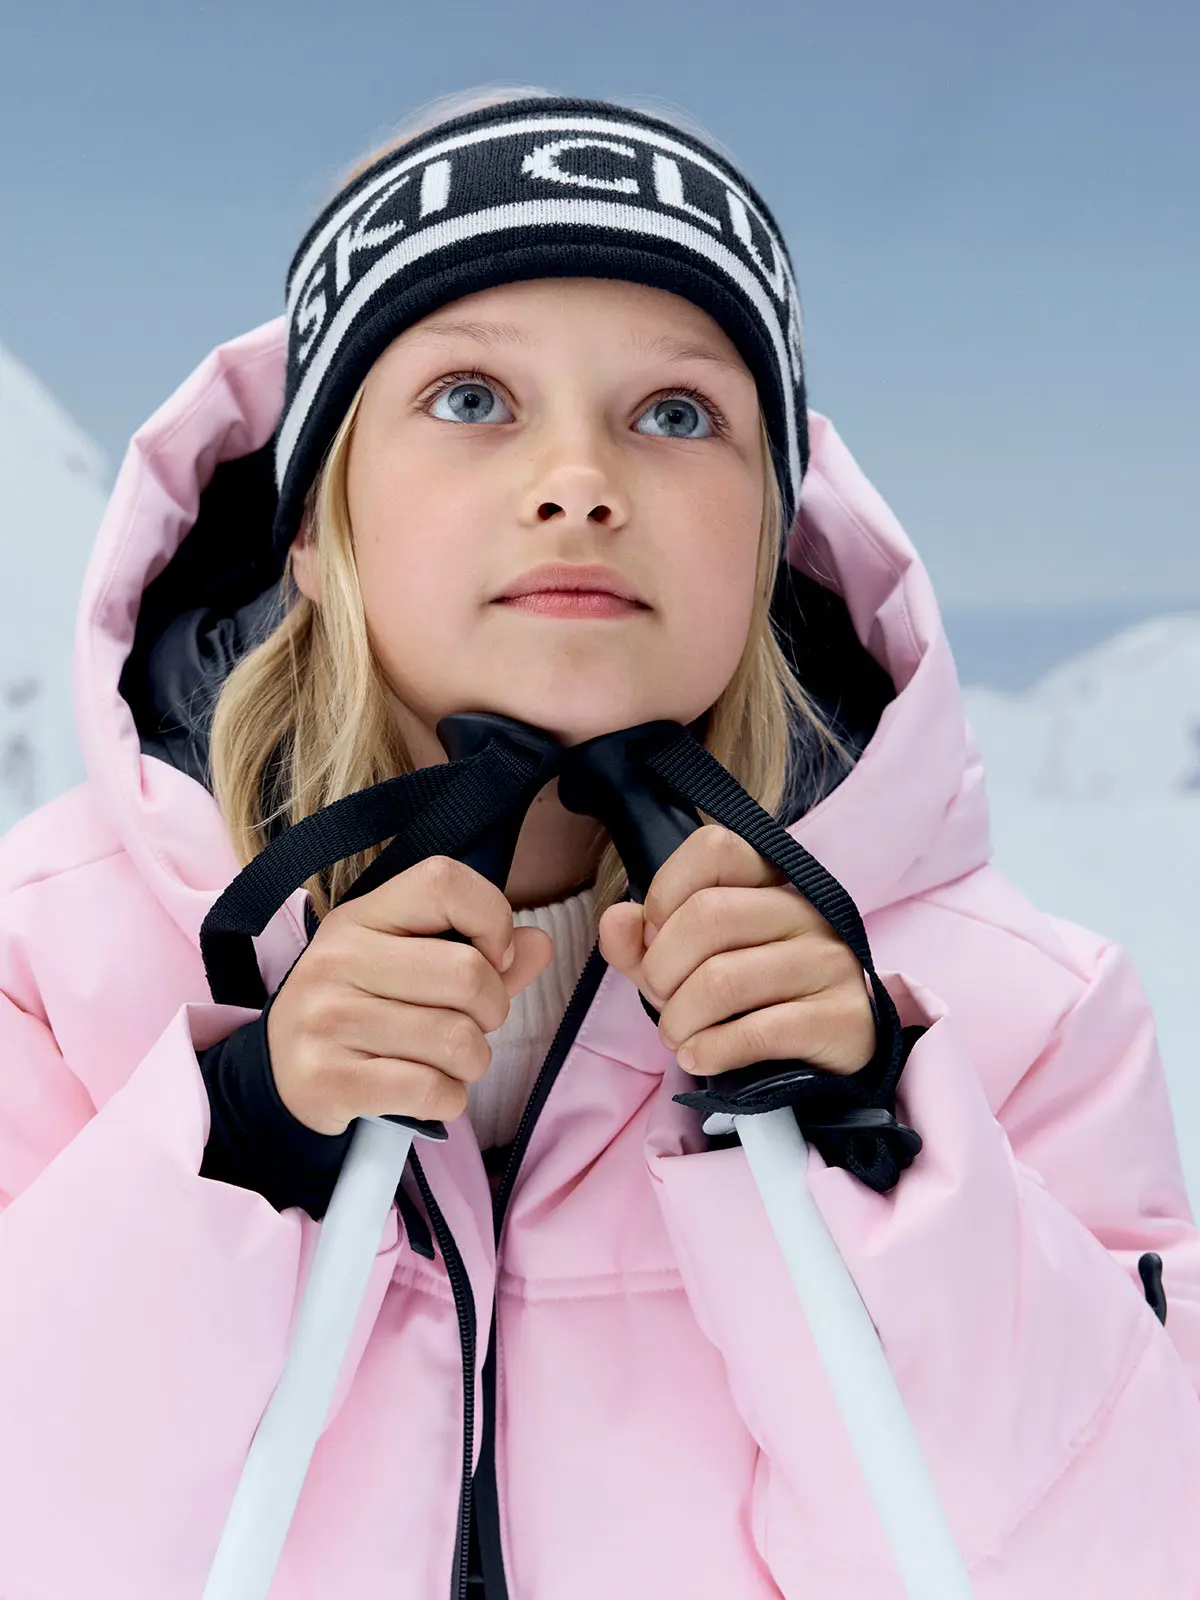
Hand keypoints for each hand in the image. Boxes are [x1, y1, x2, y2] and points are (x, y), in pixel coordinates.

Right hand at [266, 856, 552, 1134]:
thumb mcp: (409, 964)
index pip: (443, 882)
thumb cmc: (363, 1008)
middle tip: (473, 1023)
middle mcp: (338, 959)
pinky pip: (431, 1090)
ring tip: (448, 1062)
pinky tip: (429, 1092)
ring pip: (457, 1041)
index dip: (492, 918)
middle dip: (493, 1010)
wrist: (282, 1074)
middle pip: (468, 974)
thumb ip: (483, 954)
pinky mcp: (328, 1080)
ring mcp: (327, 1019)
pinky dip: (449, 1099)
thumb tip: (539, 944)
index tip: (493, 956)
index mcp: (362, 916)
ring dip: (472, 1062)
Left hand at [598, 824, 875, 1078]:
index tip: (655, 937)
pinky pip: (757, 1032)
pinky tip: (698, 1058)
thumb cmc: (745, 998)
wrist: (822, 1060)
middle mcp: (806, 910)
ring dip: (679, 1019)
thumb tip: (616, 918)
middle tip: (661, 1001)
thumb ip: (641, 942)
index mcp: (770, 881)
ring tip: (677, 1037)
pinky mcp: (842, 1018)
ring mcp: (830, 961)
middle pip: (708, 916)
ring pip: (724, 979)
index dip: (666, 891)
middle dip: (662, 969)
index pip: (714, 848)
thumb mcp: (683, 965)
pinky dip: (710, 1050)